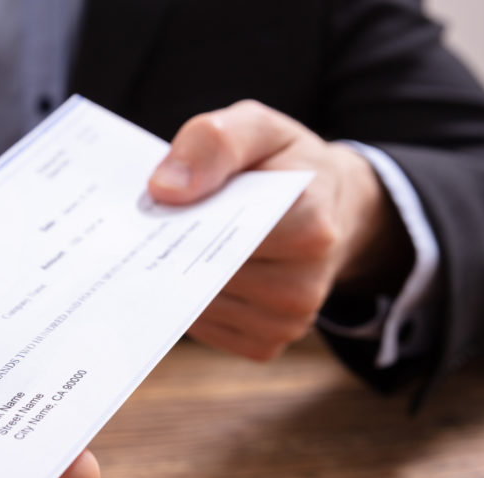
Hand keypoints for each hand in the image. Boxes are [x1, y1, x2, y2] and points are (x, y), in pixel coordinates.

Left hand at [149, 100, 411, 360]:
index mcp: (310, 223)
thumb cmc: (285, 165)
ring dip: (178, 278)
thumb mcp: (257, 128)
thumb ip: (214, 142)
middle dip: (175, 249)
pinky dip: (190, 302)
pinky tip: (195, 274)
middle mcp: (303, 284)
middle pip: (205, 273)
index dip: (182, 219)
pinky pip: (205, 328)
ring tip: (181, 244)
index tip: (157, 202)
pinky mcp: (266, 344)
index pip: (224, 233)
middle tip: (154, 225)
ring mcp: (287, 321)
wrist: (329, 208)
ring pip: (198, 305)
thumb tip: (165, 190)